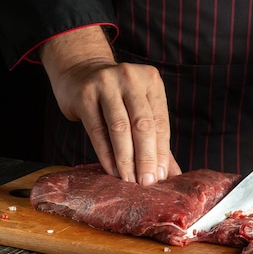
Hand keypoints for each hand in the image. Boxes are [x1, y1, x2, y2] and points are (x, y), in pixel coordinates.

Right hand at [40, 26, 181, 184]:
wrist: (80, 71)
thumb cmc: (117, 96)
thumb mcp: (140, 107)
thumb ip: (156, 138)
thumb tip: (172, 174)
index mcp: (151, 81)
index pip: (161, 122)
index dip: (162, 152)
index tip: (162, 177)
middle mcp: (131, 79)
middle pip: (142, 125)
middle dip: (146, 158)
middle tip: (147, 182)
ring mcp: (106, 84)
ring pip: (120, 128)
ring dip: (126, 159)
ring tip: (129, 179)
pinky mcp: (84, 95)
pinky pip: (97, 130)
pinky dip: (106, 154)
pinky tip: (112, 170)